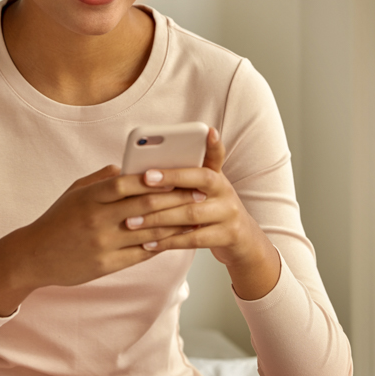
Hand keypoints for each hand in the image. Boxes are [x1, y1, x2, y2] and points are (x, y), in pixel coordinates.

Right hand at [0, 165, 201, 315]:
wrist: (33, 256)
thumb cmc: (57, 219)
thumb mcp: (75, 192)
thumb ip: (104, 179)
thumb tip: (132, 168)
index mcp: (89, 198)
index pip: (126, 183)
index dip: (153, 178)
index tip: (178, 173)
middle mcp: (97, 220)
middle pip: (144, 206)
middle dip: (175, 199)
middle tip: (199, 193)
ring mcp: (103, 244)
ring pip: (148, 231)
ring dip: (175, 224)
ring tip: (196, 217)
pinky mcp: (106, 265)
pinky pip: (140, 253)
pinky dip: (160, 244)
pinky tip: (176, 238)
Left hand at [125, 127, 280, 299]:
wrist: (242, 240)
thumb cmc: (211, 209)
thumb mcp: (205, 189)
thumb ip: (184, 177)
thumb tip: (146, 171)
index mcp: (218, 175)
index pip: (216, 155)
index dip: (212, 145)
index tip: (206, 132)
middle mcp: (226, 191)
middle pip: (198, 182)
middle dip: (167, 181)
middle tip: (139, 183)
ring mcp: (229, 214)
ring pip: (191, 213)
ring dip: (158, 218)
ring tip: (132, 221)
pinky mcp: (227, 236)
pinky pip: (194, 239)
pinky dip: (169, 241)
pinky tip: (148, 243)